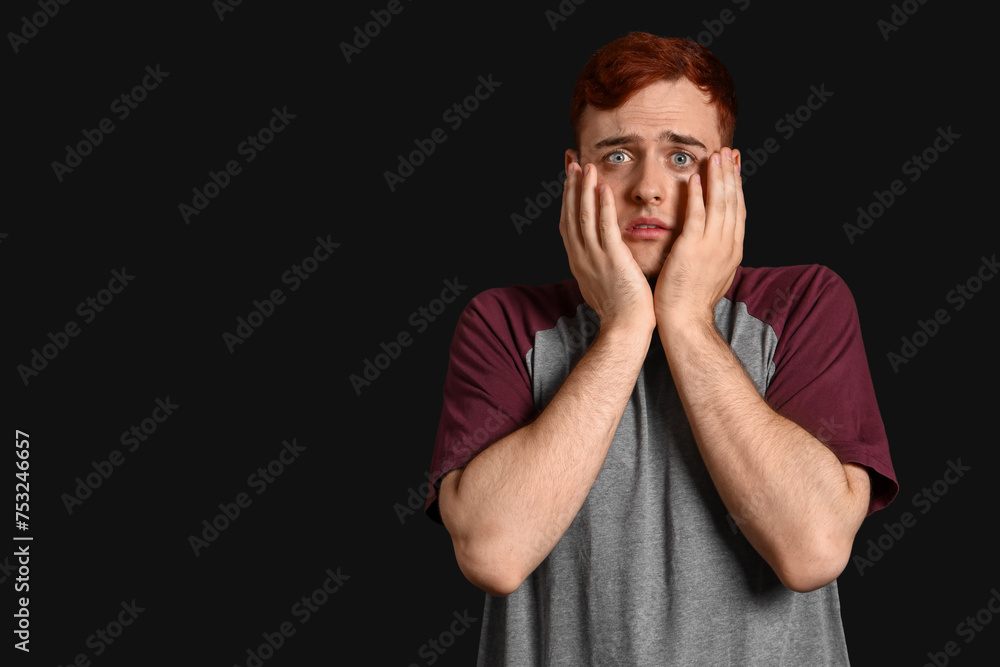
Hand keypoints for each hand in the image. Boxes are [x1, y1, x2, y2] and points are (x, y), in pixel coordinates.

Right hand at [560, 161, 654, 333]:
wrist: (625, 330)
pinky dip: (602, 206)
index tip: (570, 178)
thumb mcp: (603, 284)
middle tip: (572, 161)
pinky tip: (603, 188)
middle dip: (571, 187)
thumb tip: (603, 256)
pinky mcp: (612, 260)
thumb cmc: (621, 312)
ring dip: (584, 190)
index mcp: (579, 262)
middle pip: (572, 215)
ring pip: (585, 217)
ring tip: (587, 166)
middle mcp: (581, 257)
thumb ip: (601, 266)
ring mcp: (595, 259)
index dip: (568, 199)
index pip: (569, 224)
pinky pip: (605, 227)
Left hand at [654, 147, 744, 330]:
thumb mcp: (713, 272)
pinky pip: (697, 216)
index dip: (737, 186)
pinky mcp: (693, 249)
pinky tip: (695, 178)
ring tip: (714, 156)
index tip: (734, 166)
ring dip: (717, 178)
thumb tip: (716, 240)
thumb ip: (716, 252)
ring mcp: (712, 246)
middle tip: (727, 151)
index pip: (738, 210)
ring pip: (719, 204)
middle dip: (730, 174)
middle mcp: (728, 245)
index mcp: (733, 250)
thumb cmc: (693, 300)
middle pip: (733, 202)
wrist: (686, 322)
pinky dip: (698, 196)